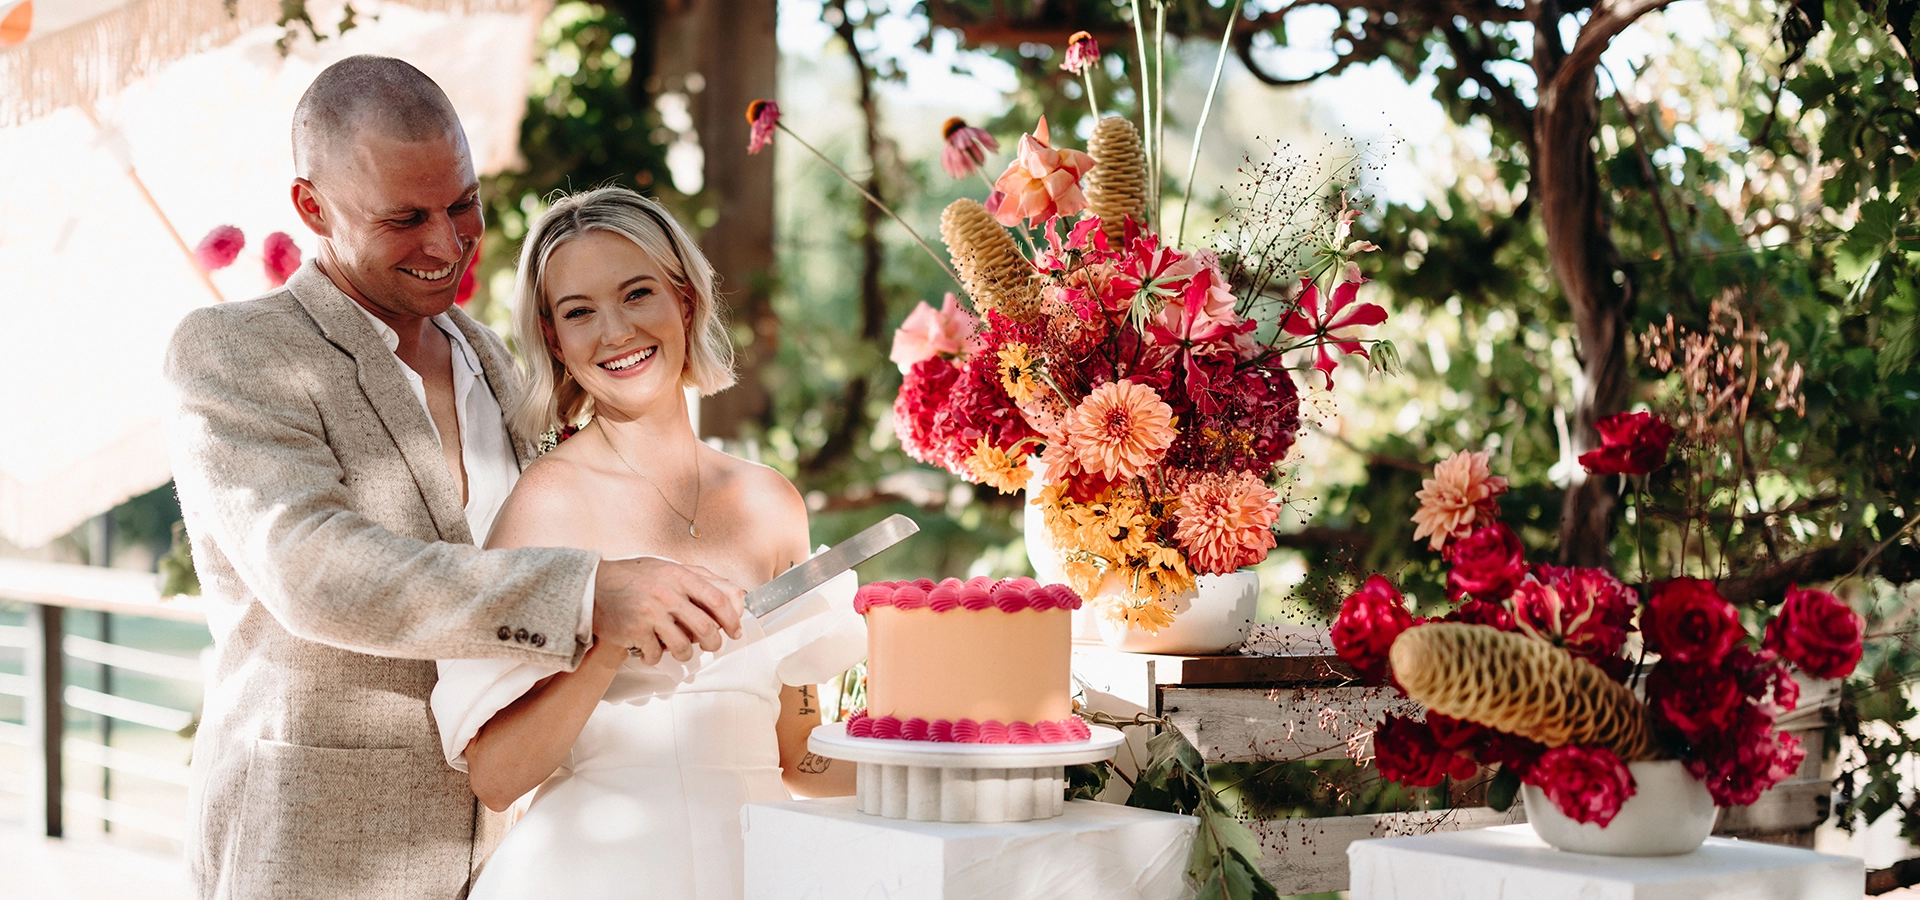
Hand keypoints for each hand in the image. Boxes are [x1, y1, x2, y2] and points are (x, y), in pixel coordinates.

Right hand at [592, 557, 745, 663]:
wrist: (592, 587)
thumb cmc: (632, 578)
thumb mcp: (668, 568)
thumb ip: (700, 577)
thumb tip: (735, 592)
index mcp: (678, 575)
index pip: (717, 599)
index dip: (731, 618)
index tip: (735, 630)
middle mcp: (666, 593)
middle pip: (705, 627)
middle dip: (714, 643)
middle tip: (712, 646)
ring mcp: (650, 613)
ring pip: (683, 646)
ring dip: (685, 653)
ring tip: (679, 648)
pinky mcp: (635, 631)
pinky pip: (656, 654)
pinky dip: (656, 657)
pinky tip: (651, 649)